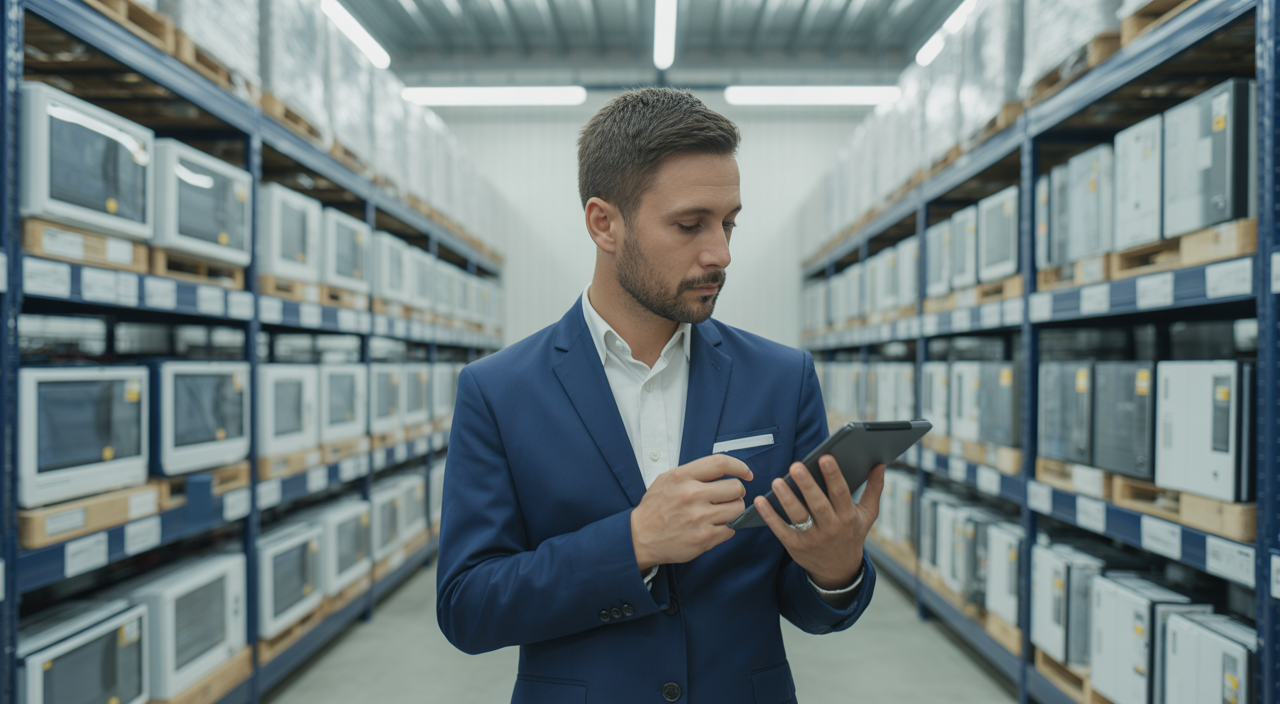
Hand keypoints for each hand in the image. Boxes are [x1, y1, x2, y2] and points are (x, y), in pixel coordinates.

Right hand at [631, 454, 753, 571]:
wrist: (640, 538)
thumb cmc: (654, 509)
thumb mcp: (666, 480)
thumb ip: (692, 472)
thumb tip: (721, 470)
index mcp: (682, 477)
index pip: (721, 463)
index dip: (739, 466)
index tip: (746, 473)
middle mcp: (692, 495)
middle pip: (736, 488)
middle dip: (737, 492)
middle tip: (729, 497)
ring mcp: (699, 518)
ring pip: (737, 509)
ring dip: (733, 511)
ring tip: (720, 512)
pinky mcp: (704, 538)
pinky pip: (731, 529)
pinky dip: (726, 528)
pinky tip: (713, 526)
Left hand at [753, 457, 883, 590]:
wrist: (839, 572)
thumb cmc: (851, 535)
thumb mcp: (867, 515)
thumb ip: (874, 489)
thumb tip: (881, 465)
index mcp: (848, 517)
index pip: (841, 494)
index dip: (834, 476)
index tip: (826, 457)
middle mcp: (831, 528)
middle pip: (818, 505)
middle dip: (807, 485)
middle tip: (796, 466)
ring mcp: (812, 539)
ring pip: (798, 517)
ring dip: (786, 499)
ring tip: (777, 482)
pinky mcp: (796, 547)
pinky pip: (781, 530)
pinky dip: (770, 516)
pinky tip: (760, 501)